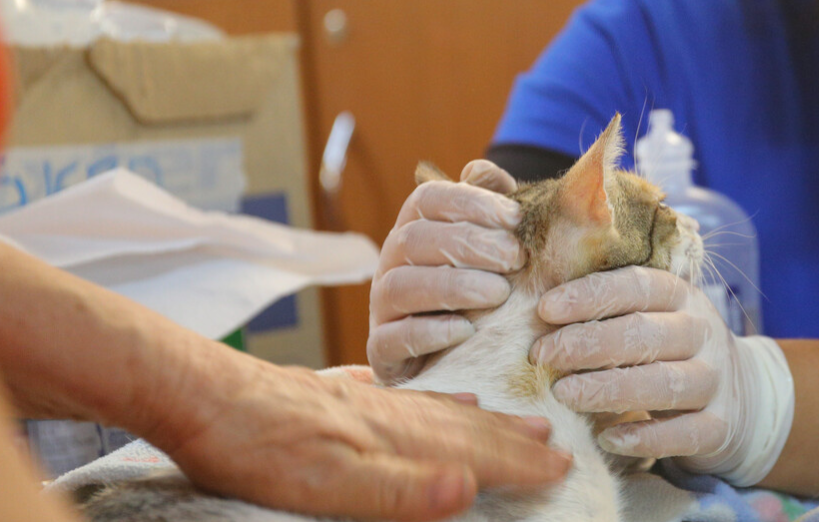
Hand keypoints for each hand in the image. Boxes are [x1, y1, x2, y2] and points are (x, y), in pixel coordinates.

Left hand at [151, 362, 570, 521]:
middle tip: (552, 439)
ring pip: (430, 407)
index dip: (517, 463)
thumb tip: (468, 488)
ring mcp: (354, 401)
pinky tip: (417, 393)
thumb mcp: (326, 485)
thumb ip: (400, 489)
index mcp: (390, 440)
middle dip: (509, 438)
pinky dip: (416, 396)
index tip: (560, 464)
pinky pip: (387, 395)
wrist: (195, 392)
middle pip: (460, 426)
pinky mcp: (324, 396)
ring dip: (473, 414)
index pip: (470, 454)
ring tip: (504, 412)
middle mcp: (383, 415)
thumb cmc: (255, 448)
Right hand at [369, 160, 524, 382]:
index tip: (515, 219)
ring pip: (400, 286)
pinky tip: (466, 330)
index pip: (429, 199)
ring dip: (452, 287)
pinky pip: (393, 338)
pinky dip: (429, 332)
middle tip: (515, 259)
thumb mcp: (491, 246)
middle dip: (469, 245)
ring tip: (499, 294)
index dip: (471, 202)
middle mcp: (391, 262)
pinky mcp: (382, 350)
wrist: (453, 356)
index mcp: (414, 228)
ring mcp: (382, 307)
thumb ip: (490, 207)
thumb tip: (482, 171)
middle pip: (416, 239)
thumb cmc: (477, 290)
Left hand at [531, 266, 793, 486]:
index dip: (590, 295)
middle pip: (645, 334)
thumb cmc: (672, 351)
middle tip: (541, 355)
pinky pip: (683, 433)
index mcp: (682, 297)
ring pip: (664, 383)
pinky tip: (607, 438)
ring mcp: (716, 381)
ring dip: (609, 388)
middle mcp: (704, 333)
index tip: (545, 309)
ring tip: (563, 394)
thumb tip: (540, 310)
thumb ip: (610, 311)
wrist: (743, 397)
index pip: (637, 286)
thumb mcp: (653, 318)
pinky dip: (644, 437)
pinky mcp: (720, 426)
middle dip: (587, 343)